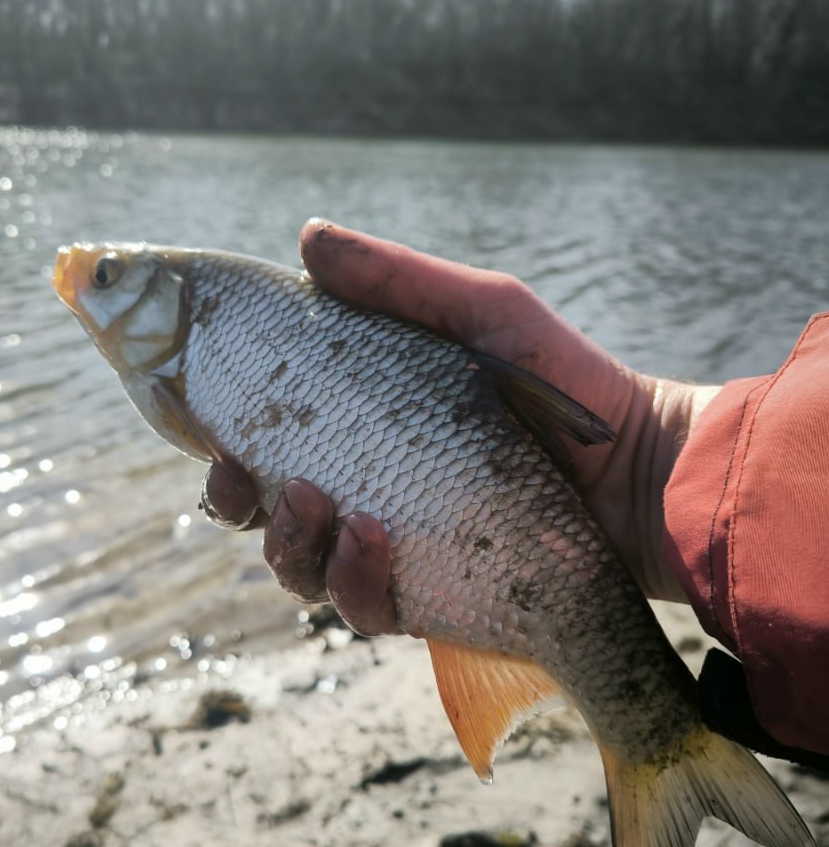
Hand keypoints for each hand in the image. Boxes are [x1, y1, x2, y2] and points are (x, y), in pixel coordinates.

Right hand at [202, 220, 718, 631]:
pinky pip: (363, 608)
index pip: (265, 441)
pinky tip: (369, 538)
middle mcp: (364, 495)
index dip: (218, 438)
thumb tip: (308, 238)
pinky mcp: (429, 600)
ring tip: (320, 504)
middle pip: (262, 514)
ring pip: (300, 570)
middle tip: (242, 473)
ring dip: (288, 542)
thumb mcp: (483, 313)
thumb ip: (399, 280)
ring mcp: (392, 553)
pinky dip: (352, 579)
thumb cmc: (563, 385)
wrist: (643, 466)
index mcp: (360, 431)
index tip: (203, 422)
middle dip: (232, 500)